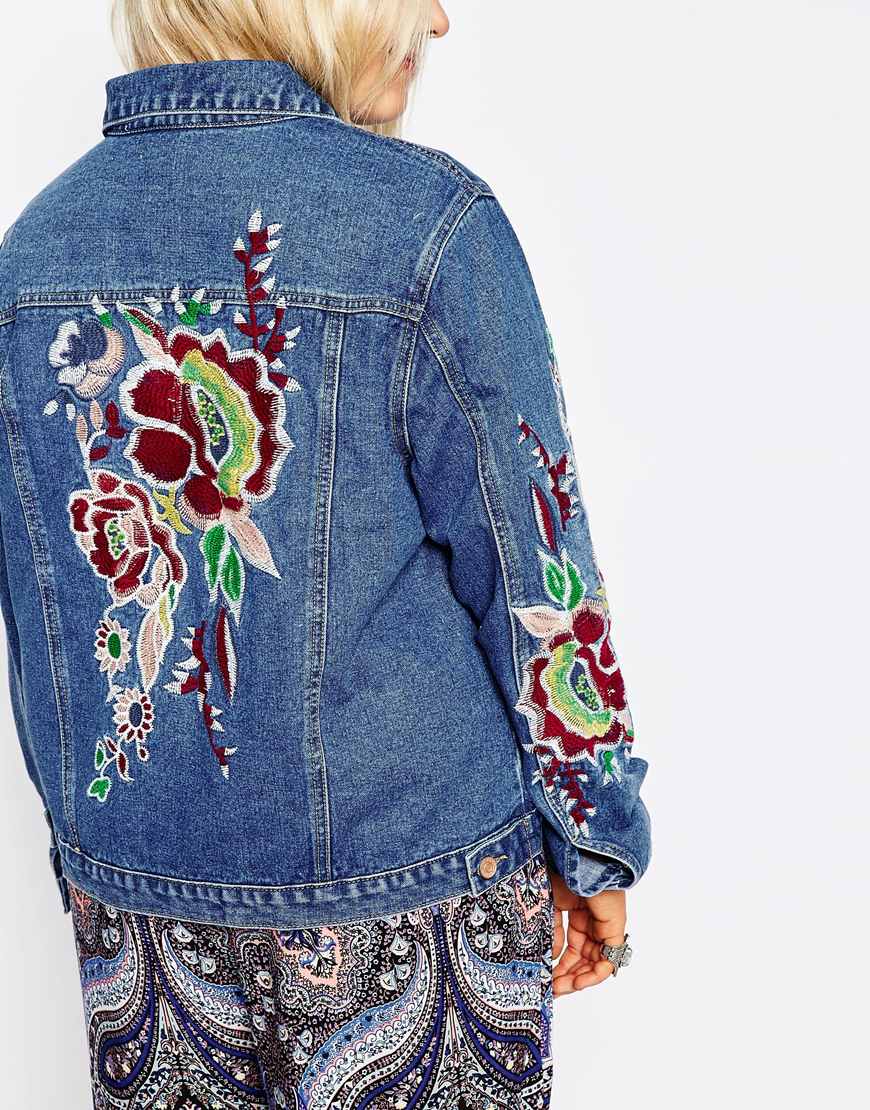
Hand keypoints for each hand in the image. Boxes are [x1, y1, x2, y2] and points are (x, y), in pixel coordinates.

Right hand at [548, 867, 626, 996]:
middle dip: (566, 976)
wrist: (578, 857)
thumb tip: (550, 957)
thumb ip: (551, 932)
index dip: (557, 965)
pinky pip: (609, 959)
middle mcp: (592, 922)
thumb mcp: (549, 905)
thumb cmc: (562, 871)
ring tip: (560, 989)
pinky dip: (595, 974)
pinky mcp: (614, 929)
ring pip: (594, 962)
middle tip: (551, 991)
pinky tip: (578, 982)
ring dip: (578, 979)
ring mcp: (603, 926)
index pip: (569, 947)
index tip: (544, 978)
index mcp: (576, 914)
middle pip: (581, 959)